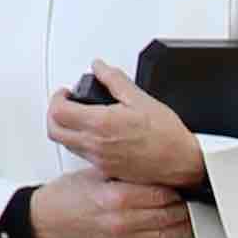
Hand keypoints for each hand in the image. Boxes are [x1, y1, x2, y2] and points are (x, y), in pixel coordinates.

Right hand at [28, 171, 195, 237]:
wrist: (48, 220)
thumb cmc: (67, 195)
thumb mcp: (94, 173)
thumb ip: (124, 171)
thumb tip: (151, 166)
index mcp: (116, 197)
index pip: (161, 193)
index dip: (177, 185)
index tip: (185, 178)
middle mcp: (123, 220)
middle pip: (168, 213)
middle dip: (184, 203)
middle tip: (193, 193)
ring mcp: (124, 236)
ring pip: (166, 231)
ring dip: (182, 221)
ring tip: (191, 209)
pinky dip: (170, 234)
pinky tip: (176, 225)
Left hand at [47, 59, 208, 194]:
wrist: (183, 162)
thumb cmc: (167, 135)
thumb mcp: (140, 98)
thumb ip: (114, 80)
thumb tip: (99, 67)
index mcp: (101, 124)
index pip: (58, 112)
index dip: (57, 98)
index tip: (66, 92)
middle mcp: (95, 145)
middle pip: (54, 130)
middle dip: (55, 114)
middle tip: (66, 103)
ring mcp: (100, 160)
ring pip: (67, 144)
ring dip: (66, 128)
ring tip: (80, 116)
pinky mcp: (107, 170)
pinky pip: (83, 155)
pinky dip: (80, 142)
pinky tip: (94, 134)